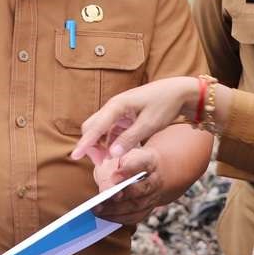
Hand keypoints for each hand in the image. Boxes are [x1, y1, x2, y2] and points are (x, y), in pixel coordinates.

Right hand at [72, 76, 200, 164]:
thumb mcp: (149, 124)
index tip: (75, 156)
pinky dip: (111, 142)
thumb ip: (129, 139)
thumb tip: (111, 154)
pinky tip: (119, 150)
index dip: (84, 143)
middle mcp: (113, 107)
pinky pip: (110, 130)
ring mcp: (117, 111)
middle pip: (92, 128)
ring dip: (101, 145)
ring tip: (111, 160)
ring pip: (100, 130)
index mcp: (117, 106)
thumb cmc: (164, 104)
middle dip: (92, 146)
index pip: (95, 127)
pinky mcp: (122, 115)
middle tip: (101, 163)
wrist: (178, 91)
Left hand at [91, 146, 170, 224]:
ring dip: (117, 209)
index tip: (114, 177)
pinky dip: (119, 218)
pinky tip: (105, 216)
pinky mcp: (148, 210)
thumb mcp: (121, 157)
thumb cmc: (132, 164)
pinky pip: (135, 217)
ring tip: (98, 209)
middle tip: (105, 196)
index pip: (140, 164)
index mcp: (148, 161)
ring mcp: (154, 196)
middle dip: (123, 194)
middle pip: (142, 189)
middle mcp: (155, 180)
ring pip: (138, 206)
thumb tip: (104, 187)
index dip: (127, 171)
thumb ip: (111, 168)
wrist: (155, 173)